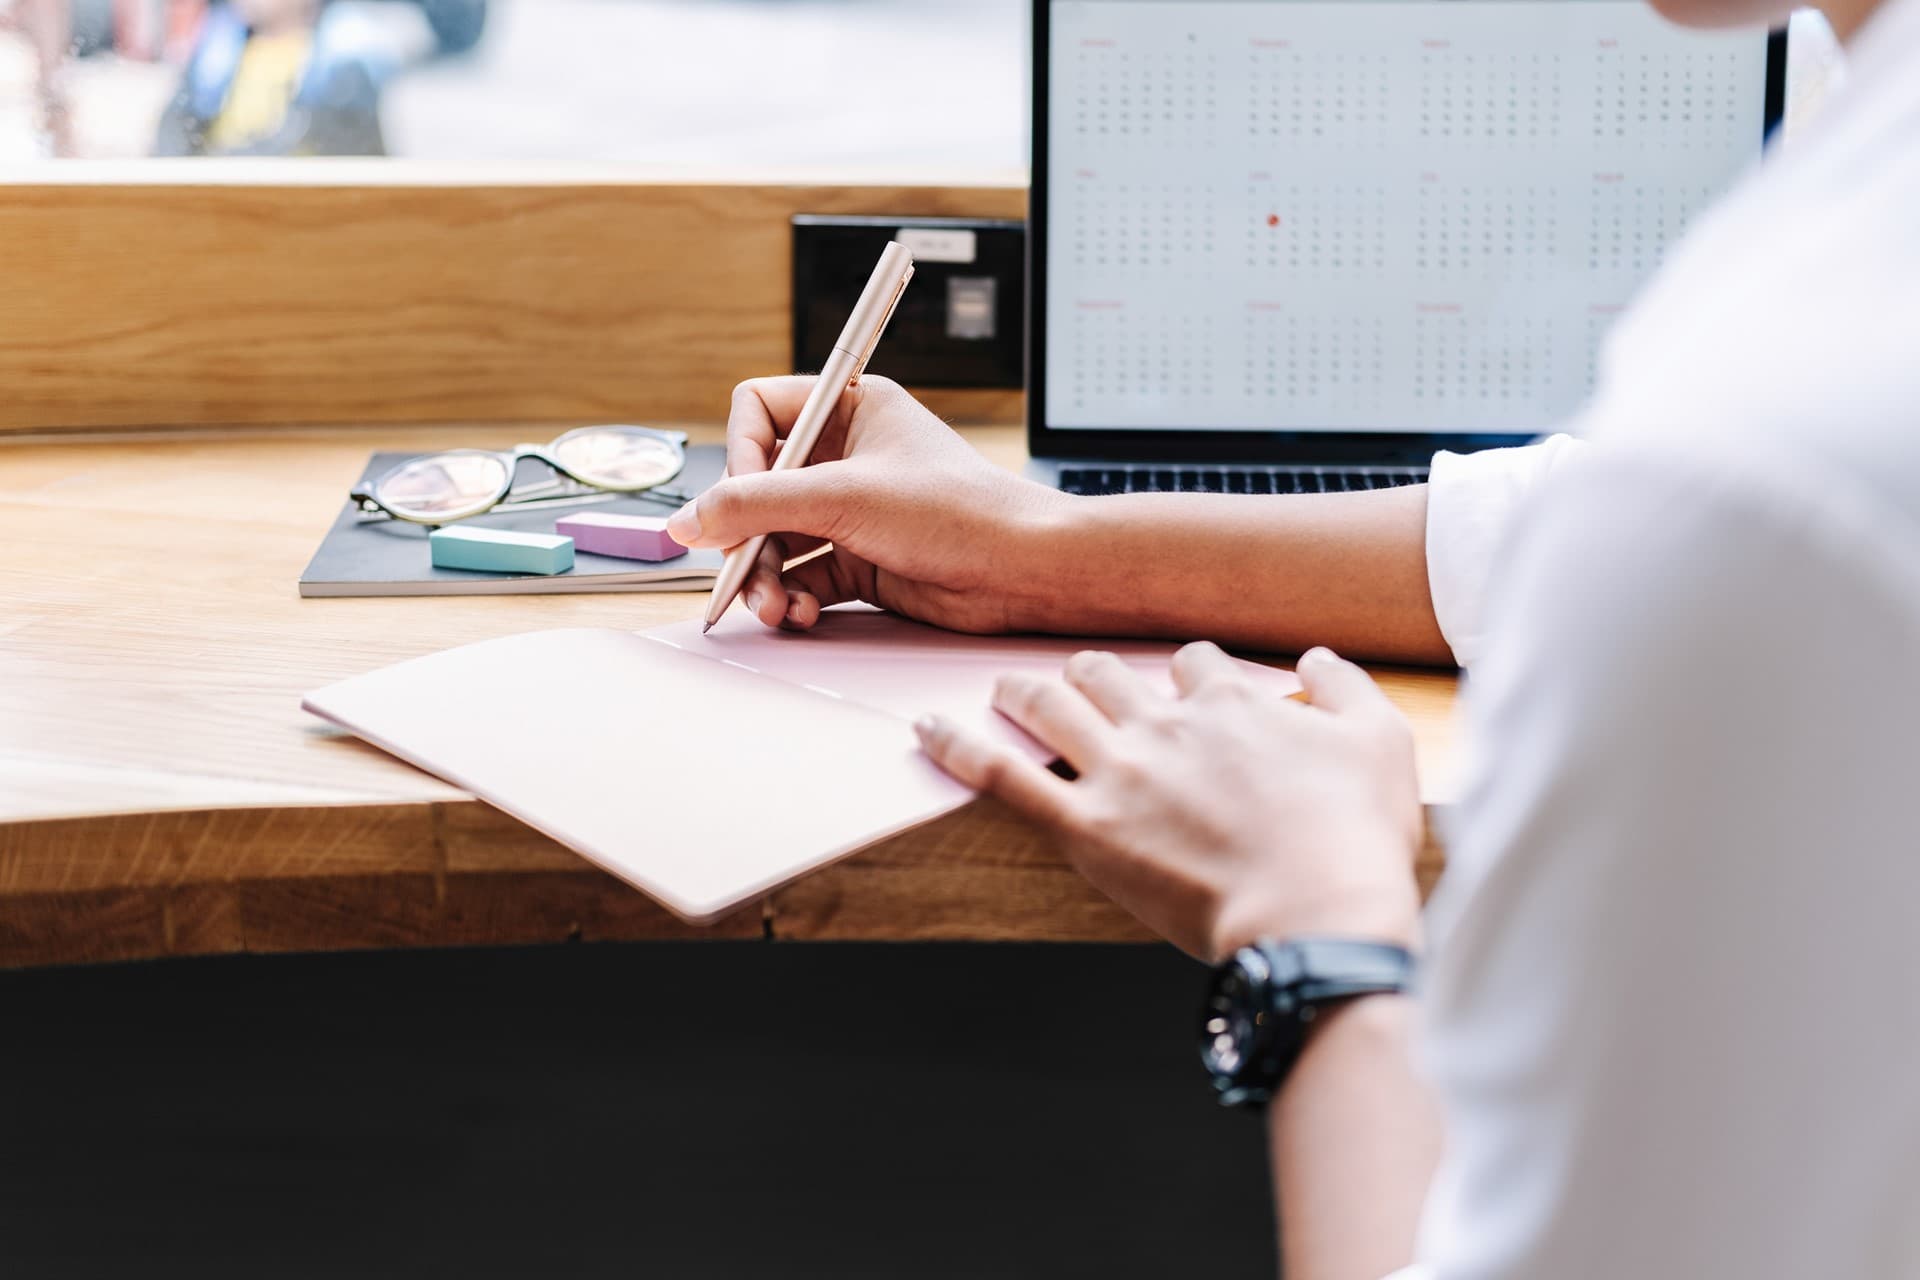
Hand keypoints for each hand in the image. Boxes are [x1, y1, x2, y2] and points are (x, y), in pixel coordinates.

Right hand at [665, 376, 1070, 633]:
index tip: (740, 499)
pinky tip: (803, 616)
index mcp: (851, 408)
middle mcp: (847, 455)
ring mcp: (853, 510)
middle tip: (744, 572)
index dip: (739, 456)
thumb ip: (756, 505)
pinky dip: (794, 598)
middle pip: (758, 487)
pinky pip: (803, 577)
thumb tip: (685, 521)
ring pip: (776, 539)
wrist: (1023, 573)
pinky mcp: (862, 560)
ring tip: (776, 607)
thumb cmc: (958, 511)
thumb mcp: (844, 497)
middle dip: (746, 536)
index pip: (758, 411)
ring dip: (765, 577)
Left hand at [915, 645, 1423, 960]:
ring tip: (1003, 686)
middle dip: (1091, 672)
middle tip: (1081, 683)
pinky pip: (1003, 776)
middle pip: (1106, 670)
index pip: (1189, 662)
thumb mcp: (1381, 743)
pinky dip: (958, 747)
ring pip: (1050, 704)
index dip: (1183, 674)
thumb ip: (1345, 688)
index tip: (1183, 690)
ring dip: (1023, 689)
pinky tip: (926, 729)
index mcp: (1230, 701)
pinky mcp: (1084, 827)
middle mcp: (1165, 723)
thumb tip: (1318, 656)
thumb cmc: (1352, 840)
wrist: (1315, 914)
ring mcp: (1119, 772)